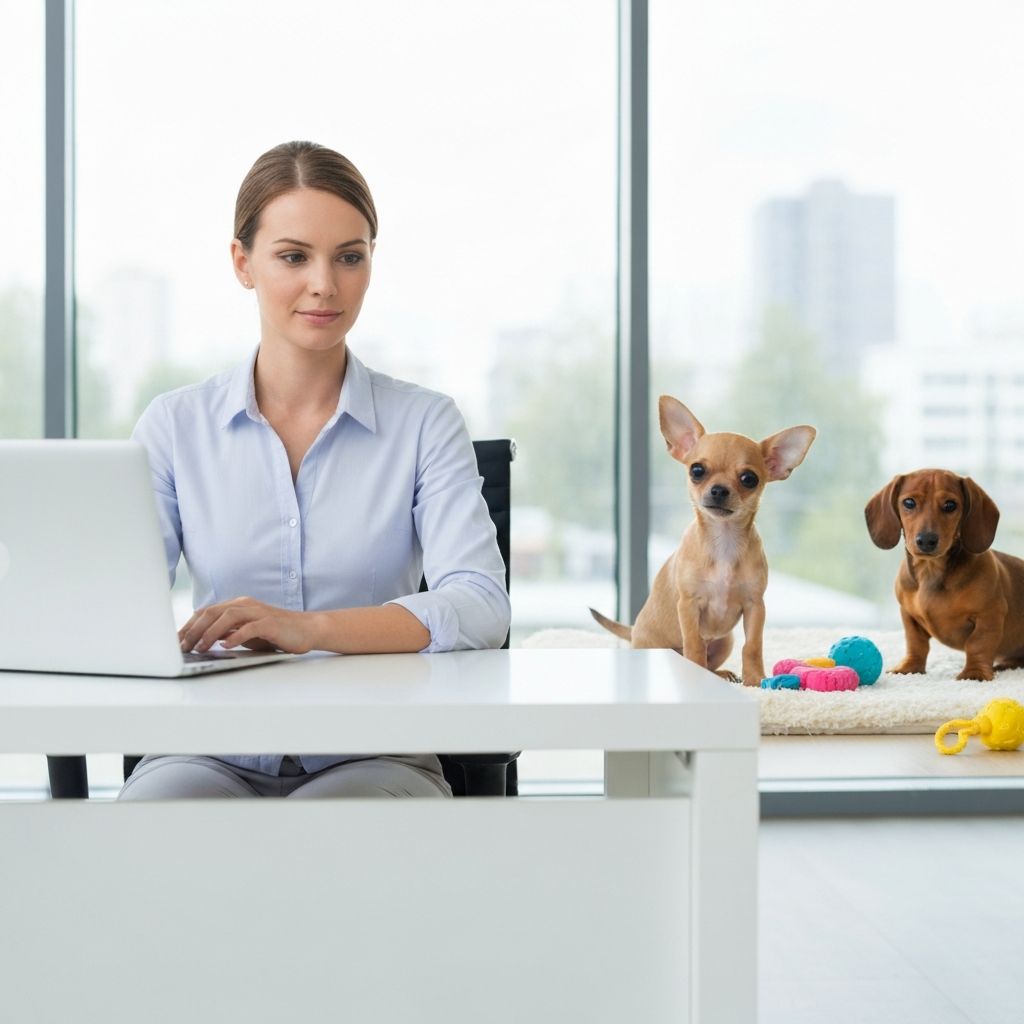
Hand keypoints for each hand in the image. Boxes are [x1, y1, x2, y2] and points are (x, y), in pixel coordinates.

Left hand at [179, 597, 320, 654]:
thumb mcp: (247, 632)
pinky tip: (226, 645)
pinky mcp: (270, 623)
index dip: (189, 626)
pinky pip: (250, 627)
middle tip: (182, 647)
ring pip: (227, 617)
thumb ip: (228, 632)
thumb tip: (201, 641)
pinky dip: (236, 636)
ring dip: (210, 633)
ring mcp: (258, 612)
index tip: (176, 641)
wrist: (307, 629)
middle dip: (194, 630)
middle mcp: (245, 604)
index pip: (206, 612)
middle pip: (212, 612)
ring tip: (200, 647)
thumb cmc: (276, 633)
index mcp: (238, 605)